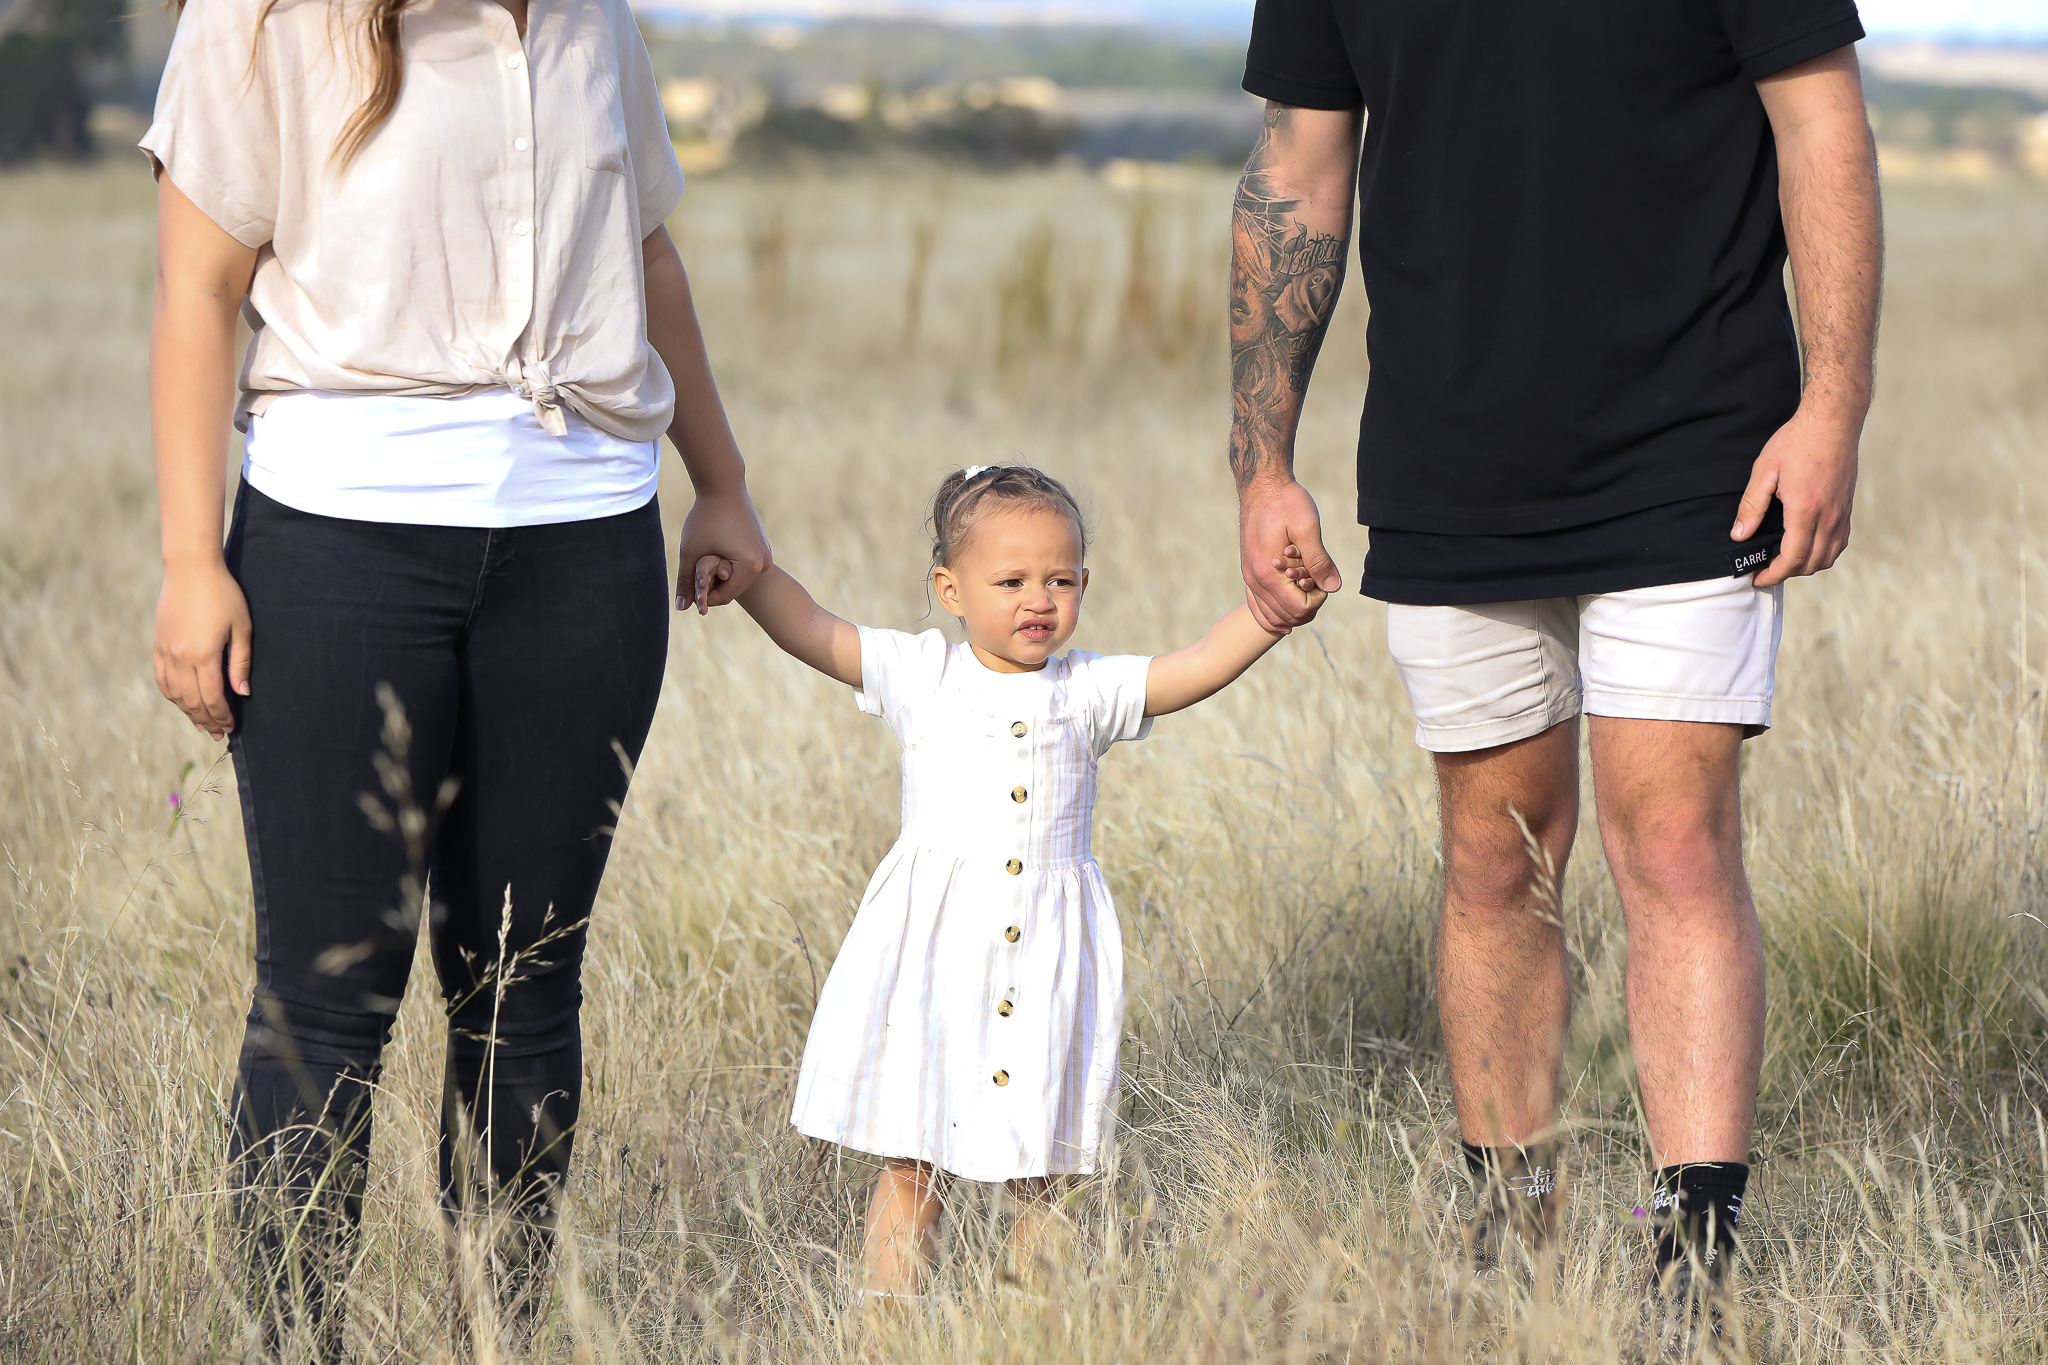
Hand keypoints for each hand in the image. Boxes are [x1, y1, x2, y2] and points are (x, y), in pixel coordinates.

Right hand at [154, 557, 251, 740]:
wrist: (191, 569)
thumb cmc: (224, 594)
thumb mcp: (241, 627)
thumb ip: (241, 662)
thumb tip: (243, 692)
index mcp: (204, 655)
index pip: (213, 698)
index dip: (222, 716)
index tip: (231, 727)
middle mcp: (180, 657)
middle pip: (193, 701)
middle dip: (207, 720)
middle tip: (218, 733)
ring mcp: (165, 651)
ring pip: (175, 694)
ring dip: (188, 712)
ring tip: (202, 724)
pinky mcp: (158, 644)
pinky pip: (162, 678)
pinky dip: (172, 695)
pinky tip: (182, 703)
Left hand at [676, 489, 769, 611]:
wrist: (724, 486)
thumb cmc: (705, 517)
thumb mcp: (691, 552)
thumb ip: (685, 582)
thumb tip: (681, 609)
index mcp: (750, 567)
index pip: (724, 597)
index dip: (704, 597)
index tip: (689, 585)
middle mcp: (764, 564)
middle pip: (735, 590)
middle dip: (714, 586)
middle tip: (695, 573)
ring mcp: (766, 556)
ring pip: (740, 580)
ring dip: (722, 577)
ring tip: (704, 563)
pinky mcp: (763, 548)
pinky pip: (745, 568)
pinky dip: (730, 567)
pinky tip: (715, 556)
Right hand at [1239, 477, 1341, 630]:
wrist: (1262, 485)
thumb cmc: (1286, 502)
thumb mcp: (1308, 527)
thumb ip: (1320, 560)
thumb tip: (1334, 587)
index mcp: (1268, 572)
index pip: (1298, 608)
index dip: (1318, 599)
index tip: (1324, 577)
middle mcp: (1254, 579)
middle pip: (1286, 616)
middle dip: (1308, 606)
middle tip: (1319, 582)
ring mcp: (1249, 577)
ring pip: (1270, 616)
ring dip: (1293, 612)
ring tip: (1308, 594)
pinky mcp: (1249, 572)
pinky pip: (1257, 606)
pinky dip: (1272, 616)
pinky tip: (1286, 619)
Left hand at [1732, 408, 1857, 586]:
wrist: (1833, 421)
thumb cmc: (1796, 442)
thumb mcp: (1764, 470)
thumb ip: (1751, 506)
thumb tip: (1739, 535)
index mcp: (1805, 509)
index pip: (1793, 557)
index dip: (1774, 574)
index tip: (1758, 578)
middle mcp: (1828, 516)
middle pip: (1811, 563)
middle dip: (1787, 573)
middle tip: (1766, 570)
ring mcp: (1841, 513)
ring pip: (1829, 557)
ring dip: (1807, 566)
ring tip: (1784, 561)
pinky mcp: (1847, 508)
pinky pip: (1840, 543)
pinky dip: (1823, 553)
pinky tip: (1807, 547)